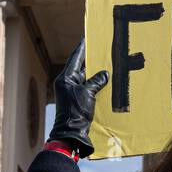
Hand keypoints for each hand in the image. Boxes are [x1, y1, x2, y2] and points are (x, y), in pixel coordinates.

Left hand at [48, 40, 108, 157]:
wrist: (71, 133)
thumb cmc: (76, 112)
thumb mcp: (88, 93)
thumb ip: (96, 81)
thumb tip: (104, 74)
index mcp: (65, 78)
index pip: (75, 59)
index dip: (82, 48)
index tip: (87, 38)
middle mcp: (67, 83)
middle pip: (80, 67)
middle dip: (90, 59)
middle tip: (100, 49)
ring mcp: (72, 92)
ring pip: (85, 78)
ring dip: (94, 72)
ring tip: (105, 63)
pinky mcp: (78, 100)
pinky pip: (88, 87)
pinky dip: (96, 84)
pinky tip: (105, 81)